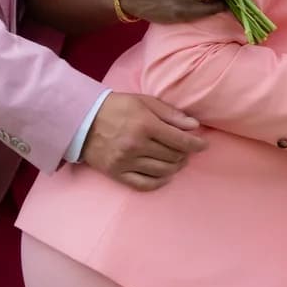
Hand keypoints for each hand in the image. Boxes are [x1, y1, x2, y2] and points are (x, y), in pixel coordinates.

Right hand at [80, 93, 207, 190]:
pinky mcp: (116, 173)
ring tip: (179, 160)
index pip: (180, 140)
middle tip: (188, 149)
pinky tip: (166, 175)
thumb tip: (194, 126)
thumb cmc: (117, 107)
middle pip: (173, 156)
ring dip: (175, 167)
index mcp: (145, 125)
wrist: (82, 120)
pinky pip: (144, 184)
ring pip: (162, 171)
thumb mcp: (145, 102)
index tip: (204, 145)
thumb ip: (171, 114)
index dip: (196, 144)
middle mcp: (136, 145)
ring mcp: (125, 162)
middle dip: (186, 153)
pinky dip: (159, 182)